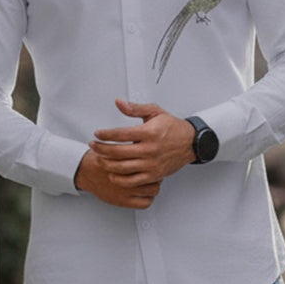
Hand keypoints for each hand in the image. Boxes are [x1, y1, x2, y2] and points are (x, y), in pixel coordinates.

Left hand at [75, 100, 196, 208]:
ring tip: (100, 159)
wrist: (191, 143)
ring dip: (107, 164)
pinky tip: (112, 173)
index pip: (121, 134)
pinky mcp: (154, 175)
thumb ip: (134, 108)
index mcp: (149, 132)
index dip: (105, 134)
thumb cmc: (173, 127)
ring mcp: (152, 164)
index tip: (97, 134)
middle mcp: (150, 149)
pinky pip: (132, 181)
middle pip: (118, 152)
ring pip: (123, 168)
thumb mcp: (155, 112)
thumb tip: (118, 102)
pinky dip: (119, 179)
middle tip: (93, 146)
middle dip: (101, 149)